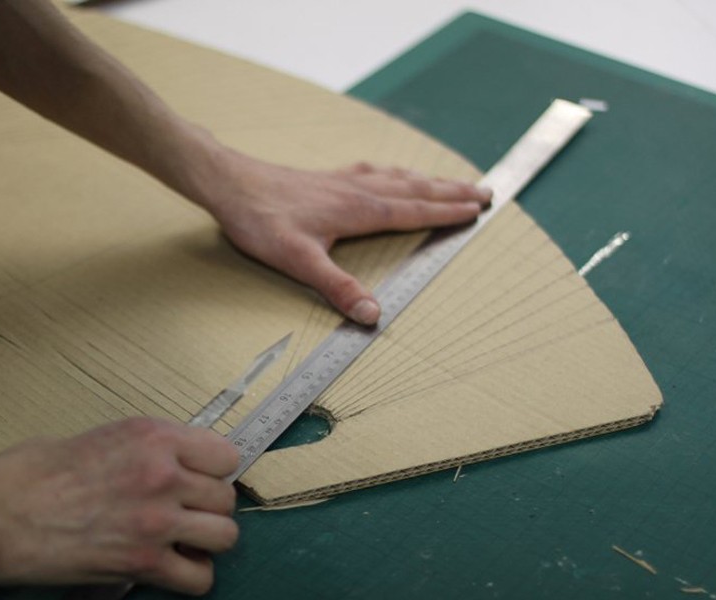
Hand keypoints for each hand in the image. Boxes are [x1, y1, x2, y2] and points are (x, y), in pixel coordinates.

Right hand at [0, 418, 238, 594]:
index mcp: (154, 437)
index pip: (226, 455)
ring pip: (225, 535)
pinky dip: (191, 577)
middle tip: (184, 513)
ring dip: (206, 540)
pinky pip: (199, 578)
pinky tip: (171, 568)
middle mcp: (164, 475)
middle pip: (226, 497)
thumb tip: (176, 462)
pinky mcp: (142, 563)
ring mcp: (157, 521)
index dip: (214, 471)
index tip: (199, 480)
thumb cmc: (33, 471)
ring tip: (183, 541)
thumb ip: (148, 449)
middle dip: (209, 507)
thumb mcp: (104, 437)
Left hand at [202, 152, 491, 324]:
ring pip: (397, 177)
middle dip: (451, 190)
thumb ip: (338, 288)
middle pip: (415, 188)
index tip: (478, 209)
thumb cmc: (262, 221)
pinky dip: (394, 171)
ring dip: (429, 179)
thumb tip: (374, 316)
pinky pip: (373, 170)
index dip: (447, 210)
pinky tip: (390, 172)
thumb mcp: (299, 261)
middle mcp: (357, 189)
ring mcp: (343, 179)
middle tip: (485, 189)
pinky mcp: (326, 177)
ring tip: (453, 179)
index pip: (414, 210)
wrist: (230, 184)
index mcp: (359, 209)